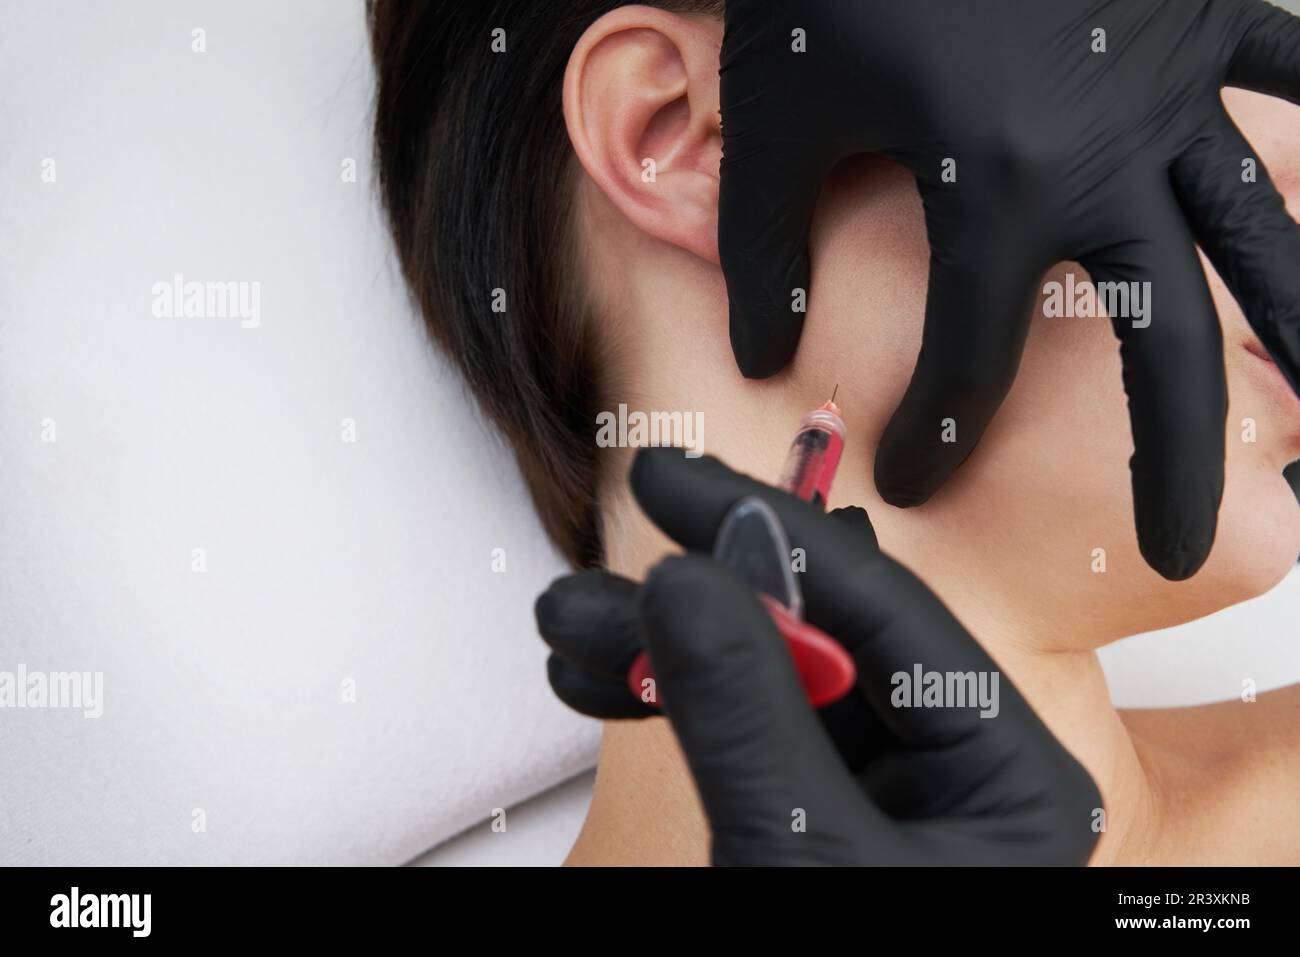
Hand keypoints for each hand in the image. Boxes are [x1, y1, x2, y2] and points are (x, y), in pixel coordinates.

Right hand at [536, 448, 1102, 864]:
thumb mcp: (803, 857)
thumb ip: (751, 709)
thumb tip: (689, 577)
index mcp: (1001, 771)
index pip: (884, 611)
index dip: (770, 533)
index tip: (672, 486)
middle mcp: (948, 769)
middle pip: (815, 636)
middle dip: (692, 600)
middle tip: (596, 581)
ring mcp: (879, 792)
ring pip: (764, 677)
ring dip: (658, 646)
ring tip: (569, 635)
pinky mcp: (814, 815)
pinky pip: (741, 728)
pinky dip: (666, 697)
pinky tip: (600, 681)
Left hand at [718, 0, 1299, 579]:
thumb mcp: (774, 115)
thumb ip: (764, 251)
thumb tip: (766, 361)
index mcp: (998, 188)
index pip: (970, 357)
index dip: (934, 432)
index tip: (911, 481)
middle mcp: (1109, 159)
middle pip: (1163, 339)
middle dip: (1179, 455)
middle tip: (1190, 546)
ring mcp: (1171, 89)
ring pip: (1263, 231)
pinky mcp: (1203, 19)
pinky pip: (1290, 78)